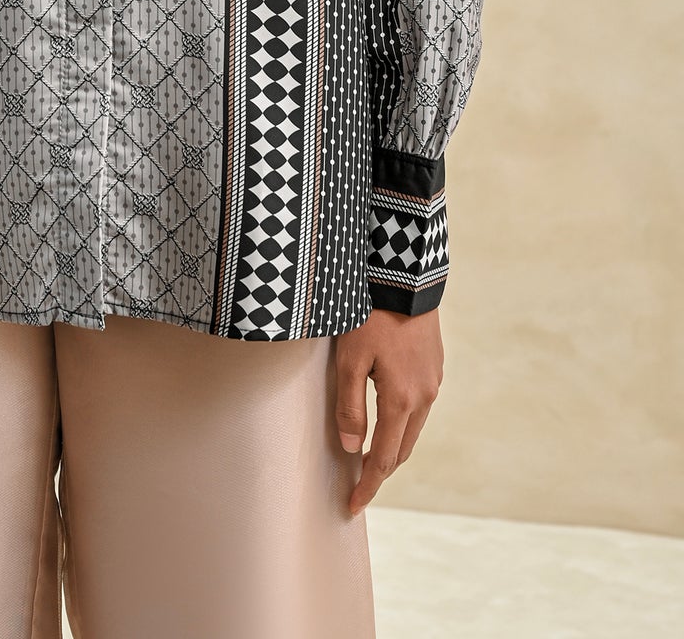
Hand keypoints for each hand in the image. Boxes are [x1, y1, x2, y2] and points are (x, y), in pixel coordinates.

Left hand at [334, 306, 443, 515]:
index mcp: (402, 400)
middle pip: (401, 449)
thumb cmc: (371, 315)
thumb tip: (352, 448)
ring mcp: (433, 382)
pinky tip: (387, 418)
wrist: (406, 278)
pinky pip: (419, 408)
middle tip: (357, 485)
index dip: (367, 485)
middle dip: (380, 470)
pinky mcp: (435, 368)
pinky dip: (402, 423)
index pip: (383, 458)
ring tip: (368, 455)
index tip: (352, 506)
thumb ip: (350, 406)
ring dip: (392, 447)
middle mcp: (424, 397)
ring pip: (412, 429)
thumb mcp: (350, 359)